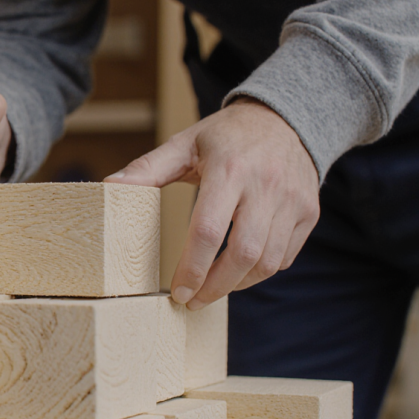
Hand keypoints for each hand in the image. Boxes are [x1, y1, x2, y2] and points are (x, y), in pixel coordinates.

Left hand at [104, 98, 319, 309]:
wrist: (287, 117)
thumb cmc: (227, 135)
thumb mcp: (185, 143)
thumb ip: (147, 169)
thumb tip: (109, 187)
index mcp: (229, 169)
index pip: (208, 231)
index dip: (192, 268)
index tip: (178, 291)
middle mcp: (265, 186)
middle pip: (243, 254)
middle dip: (215, 287)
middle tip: (193, 301)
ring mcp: (292, 200)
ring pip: (267, 262)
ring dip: (237, 285)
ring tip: (213, 290)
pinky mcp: (309, 212)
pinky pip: (285, 256)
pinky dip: (260, 271)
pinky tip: (239, 270)